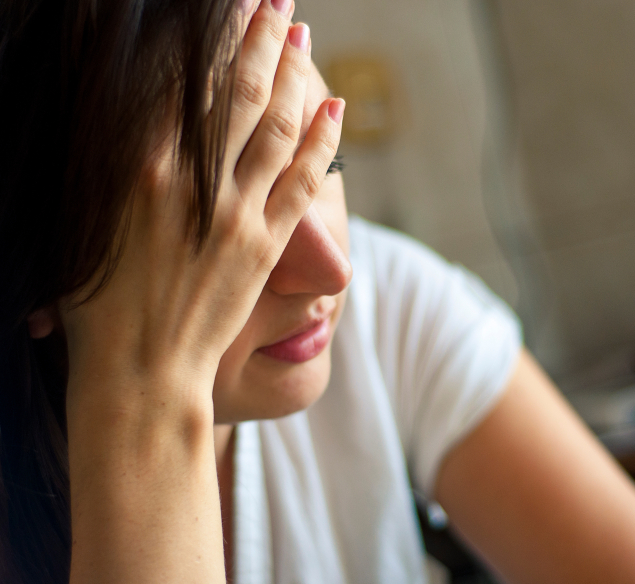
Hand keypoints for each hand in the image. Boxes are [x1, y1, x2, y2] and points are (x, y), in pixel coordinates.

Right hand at [61, 0, 343, 400]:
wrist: (141, 372)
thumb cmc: (98, 305)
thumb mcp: (85, 224)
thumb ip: (112, 168)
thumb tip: (137, 119)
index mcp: (138, 169)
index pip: (182, 82)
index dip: (209, 39)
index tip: (225, 9)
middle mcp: (192, 182)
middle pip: (236, 91)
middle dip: (258, 37)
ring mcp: (236, 213)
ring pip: (274, 126)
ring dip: (291, 74)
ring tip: (301, 33)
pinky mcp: (267, 245)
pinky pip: (303, 180)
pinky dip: (322, 140)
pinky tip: (335, 108)